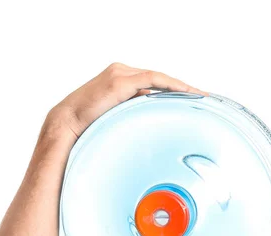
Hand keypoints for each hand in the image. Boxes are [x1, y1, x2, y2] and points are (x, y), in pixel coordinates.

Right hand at [46, 62, 208, 141]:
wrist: (67, 124)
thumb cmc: (89, 125)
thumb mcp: (117, 119)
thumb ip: (133, 116)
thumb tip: (152, 128)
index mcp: (121, 80)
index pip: (154, 83)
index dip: (175, 90)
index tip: (193, 99)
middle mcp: (122, 72)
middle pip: (160, 79)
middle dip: (183, 89)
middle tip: (203, 98)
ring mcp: (121, 74)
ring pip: (159, 78)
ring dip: (181, 87)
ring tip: (200, 96)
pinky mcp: (120, 81)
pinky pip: (153, 80)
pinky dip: (171, 85)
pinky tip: (186, 92)